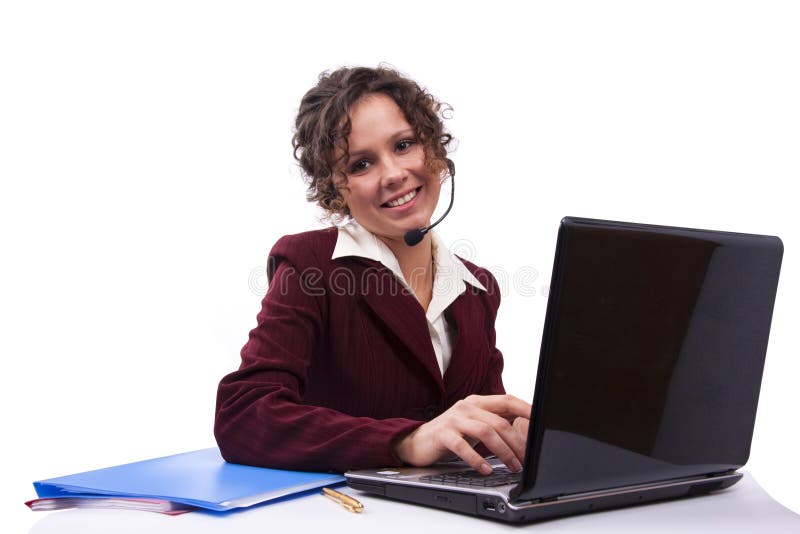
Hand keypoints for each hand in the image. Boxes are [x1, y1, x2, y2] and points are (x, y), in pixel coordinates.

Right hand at [393, 394, 531, 474]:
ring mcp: (454, 419)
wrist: (418, 441)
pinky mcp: (442, 434)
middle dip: (517, 442)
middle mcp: (467, 407)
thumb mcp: (475, 425)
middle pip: (499, 421)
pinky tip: (486, 469)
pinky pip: (463, 446)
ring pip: (486, 432)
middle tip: (527, 459)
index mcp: (478, 402)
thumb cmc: (451, 434)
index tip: (541, 421)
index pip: (507, 400)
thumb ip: (496, 423)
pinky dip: (477, 459)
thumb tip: (526, 431)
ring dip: (503, 452)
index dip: (526, 409)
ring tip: (513, 466)